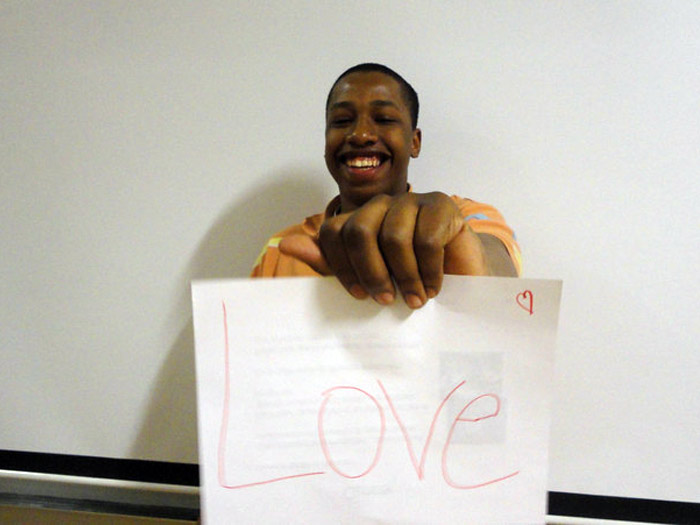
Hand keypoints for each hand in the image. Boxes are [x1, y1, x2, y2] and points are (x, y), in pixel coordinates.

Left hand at [280, 192, 494, 307]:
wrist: (462, 277)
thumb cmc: (411, 279)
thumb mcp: (367, 278)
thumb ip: (329, 263)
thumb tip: (285, 246)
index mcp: (359, 219)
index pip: (332, 231)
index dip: (341, 266)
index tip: (356, 295)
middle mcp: (382, 204)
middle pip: (359, 230)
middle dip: (371, 272)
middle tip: (385, 299)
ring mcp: (412, 200)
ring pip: (394, 236)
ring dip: (405, 277)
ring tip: (415, 300)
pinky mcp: (441, 205)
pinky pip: (426, 240)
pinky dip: (429, 271)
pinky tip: (433, 287)